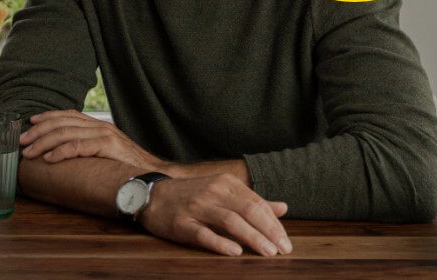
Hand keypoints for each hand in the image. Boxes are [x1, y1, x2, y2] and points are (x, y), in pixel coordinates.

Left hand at [20, 110, 165, 170]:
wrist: (153, 174)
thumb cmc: (126, 167)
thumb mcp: (105, 153)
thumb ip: (88, 147)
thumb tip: (64, 153)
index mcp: (98, 125)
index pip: (68, 115)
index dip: (47, 117)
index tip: (30, 123)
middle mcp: (99, 126)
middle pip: (62, 122)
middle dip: (38, 131)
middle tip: (22, 141)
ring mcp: (104, 134)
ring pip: (65, 133)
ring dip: (43, 142)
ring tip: (29, 152)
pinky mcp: (107, 145)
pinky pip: (78, 146)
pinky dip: (60, 151)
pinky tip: (49, 158)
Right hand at [138, 174, 292, 256]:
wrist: (150, 195)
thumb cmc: (191, 195)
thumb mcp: (222, 191)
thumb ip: (252, 201)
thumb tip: (283, 208)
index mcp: (225, 184)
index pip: (257, 204)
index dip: (274, 223)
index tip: (285, 241)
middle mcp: (212, 192)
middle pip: (248, 211)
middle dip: (269, 231)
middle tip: (283, 249)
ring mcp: (196, 208)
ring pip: (230, 222)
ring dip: (253, 238)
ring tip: (268, 252)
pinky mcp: (181, 224)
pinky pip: (203, 234)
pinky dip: (221, 243)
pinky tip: (235, 252)